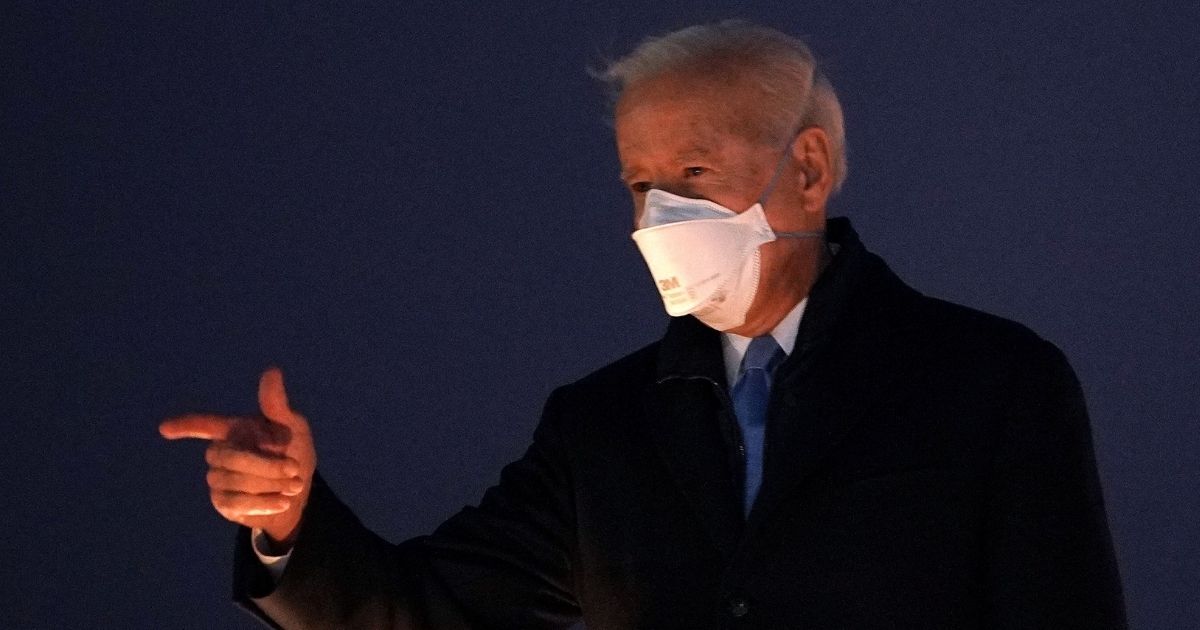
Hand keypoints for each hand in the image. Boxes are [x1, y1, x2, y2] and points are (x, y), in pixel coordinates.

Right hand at [160, 367, 316, 550]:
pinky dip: (264, 502)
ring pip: (234, 481)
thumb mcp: (293, 427)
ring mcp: (218, 478)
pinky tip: (283, 502)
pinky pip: (236, 502)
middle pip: (229, 456)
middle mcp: (221, 451)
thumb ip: (277, 405)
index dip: (187, 425)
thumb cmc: (293, 452)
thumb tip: (272, 371)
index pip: (206, 424)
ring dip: (270, 484)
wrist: (299, 494)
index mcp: (235, 429)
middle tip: (295, 468)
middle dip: (265, 465)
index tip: (164, 428)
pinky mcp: (223, 503)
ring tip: (294, 485)